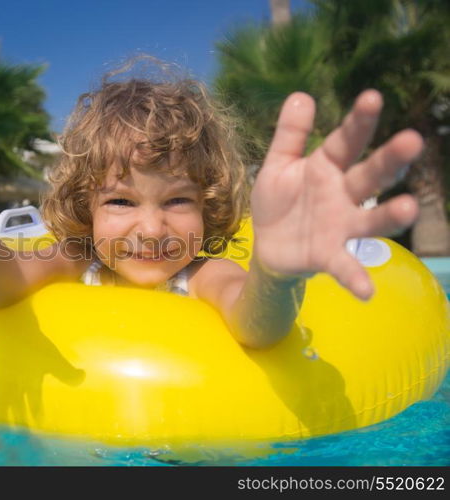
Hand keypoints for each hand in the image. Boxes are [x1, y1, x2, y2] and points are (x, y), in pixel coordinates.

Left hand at [251, 90, 421, 299]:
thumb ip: (289, 135)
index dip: (358, 121)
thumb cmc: (279, 200)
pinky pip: (346, 266)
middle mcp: (341, 194)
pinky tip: (367, 291)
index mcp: (326, 167)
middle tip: (412, 140)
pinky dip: (356, 277)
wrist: (266, 244)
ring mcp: (340, 226)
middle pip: (369, 175)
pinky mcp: (329, 256)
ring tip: (409, 207)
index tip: (372, 97)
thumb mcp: (277, 165)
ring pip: (370, 219)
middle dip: (389, 159)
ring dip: (390, 214)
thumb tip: (300, 94)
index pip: (345, 141)